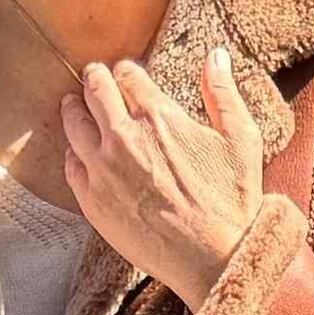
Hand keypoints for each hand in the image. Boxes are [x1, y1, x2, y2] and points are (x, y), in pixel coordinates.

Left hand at [61, 43, 271, 307]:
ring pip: (74, 124)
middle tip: (92, 75)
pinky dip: (73, 152)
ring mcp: (103, 169)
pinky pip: (71, 165)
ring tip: (73, 105)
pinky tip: (78, 151)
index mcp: (160, 117)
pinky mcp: (92, 200)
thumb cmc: (233, 201)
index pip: (127, 76)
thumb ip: (224, 94)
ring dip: (74, 108)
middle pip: (94, 91)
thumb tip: (215, 56)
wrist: (214, 258)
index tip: (124, 72)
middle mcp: (124, 138)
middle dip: (93, 78)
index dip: (125, 70)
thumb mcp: (242, 139)